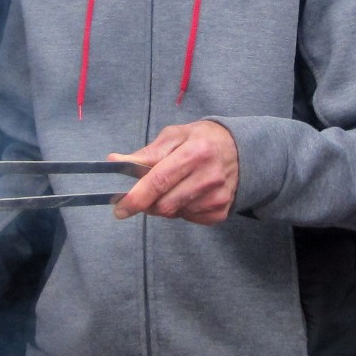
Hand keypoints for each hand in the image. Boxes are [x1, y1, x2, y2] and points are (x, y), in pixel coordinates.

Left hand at [112, 121, 238, 224]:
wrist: (240, 150)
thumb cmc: (201, 140)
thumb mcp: (174, 136)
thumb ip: (145, 153)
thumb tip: (115, 161)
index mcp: (196, 152)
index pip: (159, 181)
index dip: (137, 197)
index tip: (120, 208)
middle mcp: (209, 177)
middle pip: (164, 205)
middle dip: (148, 202)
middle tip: (146, 192)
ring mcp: (217, 197)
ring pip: (174, 213)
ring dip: (165, 204)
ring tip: (175, 186)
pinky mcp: (220, 212)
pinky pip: (188, 218)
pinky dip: (181, 210)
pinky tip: (189, 193)